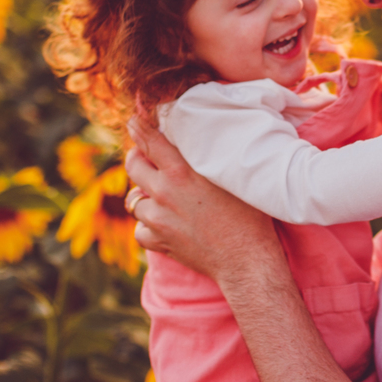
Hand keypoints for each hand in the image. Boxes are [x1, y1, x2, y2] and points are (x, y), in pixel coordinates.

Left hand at [124, 115, 278, 281]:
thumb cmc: (248, 215)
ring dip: (145, 196)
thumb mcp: (230, 177)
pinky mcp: (158, 242)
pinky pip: (139, 229)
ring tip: (161, 196)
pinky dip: (148, 225)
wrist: (246, 259)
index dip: (139, 129)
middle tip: (145, 156)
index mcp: (182, 172)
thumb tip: (192, 141)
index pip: (150, 142)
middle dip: (137, 158)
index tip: (133, 122)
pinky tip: (163, 223)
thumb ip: (206, 159)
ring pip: (134, 200)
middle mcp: (164, 193)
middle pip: (133, 167)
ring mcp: (157, 220)